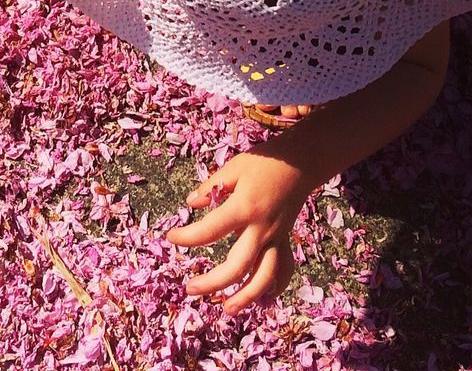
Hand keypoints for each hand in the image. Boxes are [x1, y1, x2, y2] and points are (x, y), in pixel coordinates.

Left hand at [165, 149, 311, 314]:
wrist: (300, 163)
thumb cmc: (264, 162)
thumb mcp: (234, 167)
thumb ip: (211, 187)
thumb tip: (190, 204)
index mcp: (244, 208)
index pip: (210, 230)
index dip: (187, 237)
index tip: (171, 237)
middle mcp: (261, 229)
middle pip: (238, 266)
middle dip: (213, 282)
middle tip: (190, 289)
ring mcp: (276, 238)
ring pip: (264, 277)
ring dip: (246, 297)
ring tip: (227, 309)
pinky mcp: (284, 241)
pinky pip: (282, 269)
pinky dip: (274, 287)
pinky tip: (263, 298)